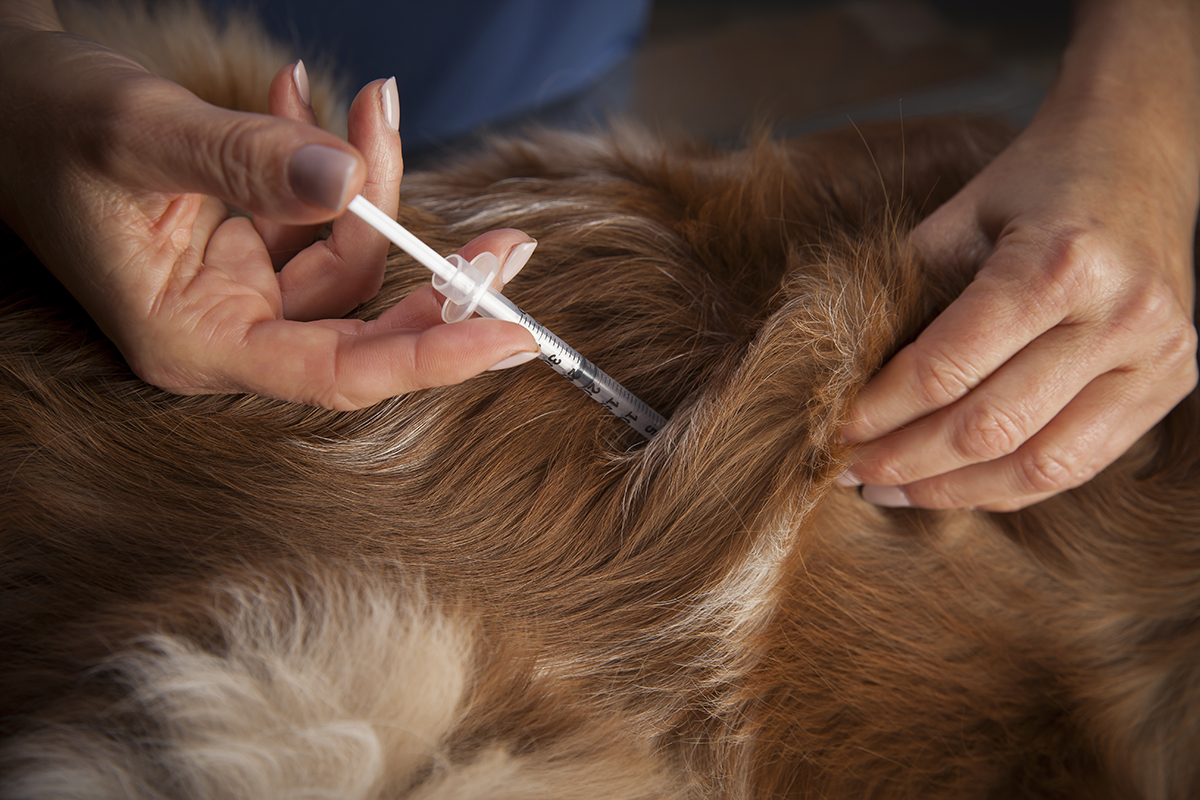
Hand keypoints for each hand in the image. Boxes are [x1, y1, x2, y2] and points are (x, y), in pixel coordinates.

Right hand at [0, 15, 536, 409]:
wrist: (3, 98)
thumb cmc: (44, 123)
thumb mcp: (142, 133)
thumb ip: (244, 161)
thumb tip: (346, 176)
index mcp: (193, 340)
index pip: (339, 372)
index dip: (431, 357)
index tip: (511, 336)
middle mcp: (224, 328)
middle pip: (363, 319)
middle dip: (437, 275)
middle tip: (507, 242)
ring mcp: (239, 290)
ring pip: (349, 257)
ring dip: (374, 183)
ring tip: (369, 101)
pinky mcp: (247, 250)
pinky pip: (318, 219)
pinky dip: (331, 165)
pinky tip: (314, 102)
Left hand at [841, 0, 1198, 510]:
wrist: (1142, 148)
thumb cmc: (1037, 179)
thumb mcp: (959, 216)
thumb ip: (909, 294)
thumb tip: (847, 379)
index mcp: (1059, 262)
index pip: (948, 368)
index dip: (880, 410)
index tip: (833, 428)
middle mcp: (1119, 315)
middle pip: (991, 428)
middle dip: (905, 460)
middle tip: (848, 468)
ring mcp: (1158, 355)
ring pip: (1040, 466)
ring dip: (953, 490)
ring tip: (890, 489)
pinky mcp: (1172, 383)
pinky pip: (1080, 464)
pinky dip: (1008, 485)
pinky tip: (953, 484)